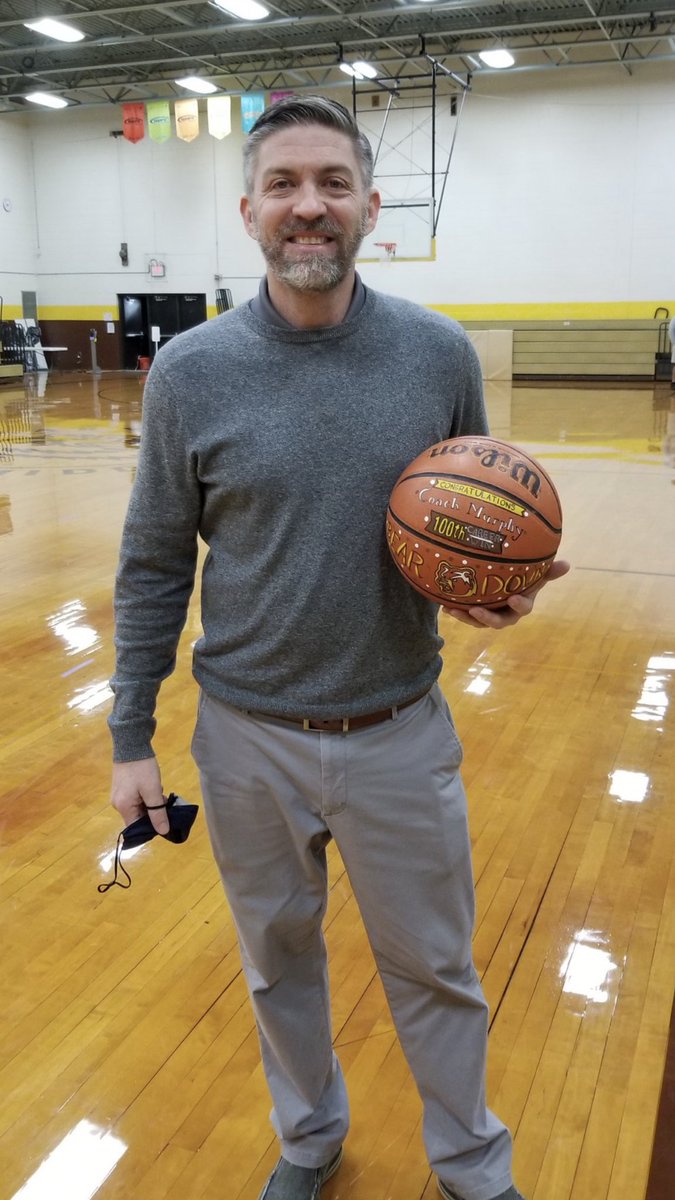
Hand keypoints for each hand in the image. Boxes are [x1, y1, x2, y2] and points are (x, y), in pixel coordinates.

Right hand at [111, 757, 169, 834]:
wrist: (131, 744)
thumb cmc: (142, 769)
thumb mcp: (153, 791)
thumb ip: (158, 812)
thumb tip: (163, 832)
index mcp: (123, 807)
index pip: (136, 827)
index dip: (150, 827)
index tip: (164, 820)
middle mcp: (117, 804)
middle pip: (137, 817)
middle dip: (152, 812)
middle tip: (164, 802)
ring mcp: (119, 795)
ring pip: (138, 807)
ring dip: (150, 803)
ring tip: (159, 792)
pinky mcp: (122, 787)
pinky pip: (135, 798)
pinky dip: (146, 796)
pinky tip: (153, 786)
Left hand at [442, 558, 570, 629]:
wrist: (505, 582)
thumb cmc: (523, 577)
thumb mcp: (536, 573)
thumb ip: (548, 570)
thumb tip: (568, 564)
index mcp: (521, 604)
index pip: (523, 608)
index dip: (519, 605)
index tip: (513, 598)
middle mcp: (506, 614)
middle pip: (498, 622)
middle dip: (487, 618)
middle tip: (476, 611)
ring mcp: (490, 615)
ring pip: (478, 621)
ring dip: (465, 617)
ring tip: (453, 609)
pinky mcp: (475, 613)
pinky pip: (465, 615)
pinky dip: (455, 610)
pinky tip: (444, 604)